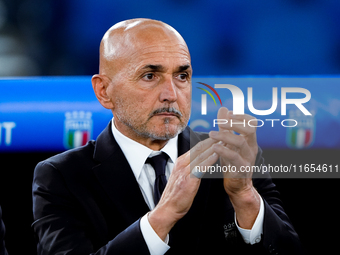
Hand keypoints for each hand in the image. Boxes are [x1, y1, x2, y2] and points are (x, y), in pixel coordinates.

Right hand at [148, 137, 218, 239]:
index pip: (197, 147)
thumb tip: (200, 161)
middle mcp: (182, 164)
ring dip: (214, 147)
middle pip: (199, 148)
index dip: (209, 140)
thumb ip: (190, 168)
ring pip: (201, 155)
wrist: (168, 208)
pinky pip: (200, 167)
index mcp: (181, 162)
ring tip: (225, 140)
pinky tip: (217, 155)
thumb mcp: (183, 177)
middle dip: (213, 140)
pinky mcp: (187, 180)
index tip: (220, 135)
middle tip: (225, 132)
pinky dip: (209, 159)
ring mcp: (184, 171)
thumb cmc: (177, 194)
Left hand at [209, 107, 260, 228]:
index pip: (252, 122)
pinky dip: (224, 150)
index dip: (241, 116)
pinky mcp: (242, 169)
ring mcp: (248, 158)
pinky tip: (215, 147)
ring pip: (241, 142)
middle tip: (220, 122)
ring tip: (211, 133)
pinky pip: (234, 157)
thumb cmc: (232, 161)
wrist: (236, 184)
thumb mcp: (229, 142)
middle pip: (250, 129)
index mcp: (250, 139)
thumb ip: (226, 126)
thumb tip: (224, 108)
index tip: (227, 114)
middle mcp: (252, 147)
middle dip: (234, 123)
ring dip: (225, 135)